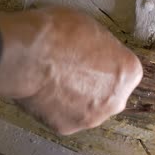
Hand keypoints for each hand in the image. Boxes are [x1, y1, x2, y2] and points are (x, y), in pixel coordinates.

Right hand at [0, 7, 142, 134]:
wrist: (26, 55)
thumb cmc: (57, 36)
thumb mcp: (91, 27)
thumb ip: (103, 48)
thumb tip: (97, 52)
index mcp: (128, 73)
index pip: (124, 71)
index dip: (105, 62)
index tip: (92, 58)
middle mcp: (115, 100)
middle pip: (108, 94)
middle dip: (94, 85)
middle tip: (73, 70)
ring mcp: (91, 117)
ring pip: (87, 109)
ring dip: (76, 98)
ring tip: (56, 79)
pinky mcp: (65, 127)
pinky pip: (64, 116)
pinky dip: (56, 107)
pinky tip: (45, 90)